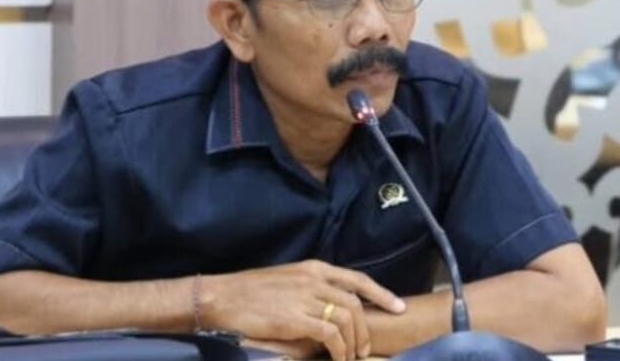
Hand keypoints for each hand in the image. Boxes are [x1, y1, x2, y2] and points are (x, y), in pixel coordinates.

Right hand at [200, 260, 405, 359]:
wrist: (222, 297)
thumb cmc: (249, 291)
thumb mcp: (286, 281)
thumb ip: (310, 289)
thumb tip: (330, 307)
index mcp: (312, 268)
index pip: (356, 279)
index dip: (380, 294)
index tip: (398, 307)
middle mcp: (313, 280)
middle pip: (355, 304)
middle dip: (366, 329)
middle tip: (365, 349)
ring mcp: (305, 298)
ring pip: (347, 321)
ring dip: (353, 344)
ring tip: (350, 358)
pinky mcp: (296, 319)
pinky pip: (331, 336)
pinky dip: (339, 351)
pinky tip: (336, 359)